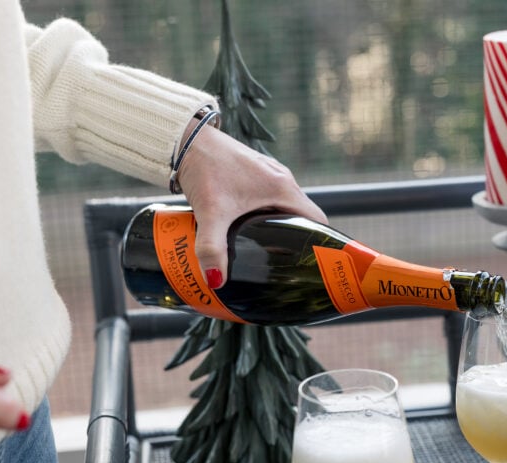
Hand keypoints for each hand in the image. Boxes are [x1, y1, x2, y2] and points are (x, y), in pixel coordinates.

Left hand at [175, 126, 327, 288]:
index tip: (312, 261)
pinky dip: (268, 213)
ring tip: (269, 249)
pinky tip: (250, 227)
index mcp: (283, 188)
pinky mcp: (255, 171)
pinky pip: (272, 197)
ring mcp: (269, 173)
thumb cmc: (204, 168)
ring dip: (282, 224)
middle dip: (298, 237)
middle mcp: (282, 178)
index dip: (320, 241)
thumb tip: (216, 281)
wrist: (185, 137)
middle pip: (303, 215)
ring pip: (287, 205)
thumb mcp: (211, 213)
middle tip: (287, 262)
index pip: (318, 219)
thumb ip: (212, 248)